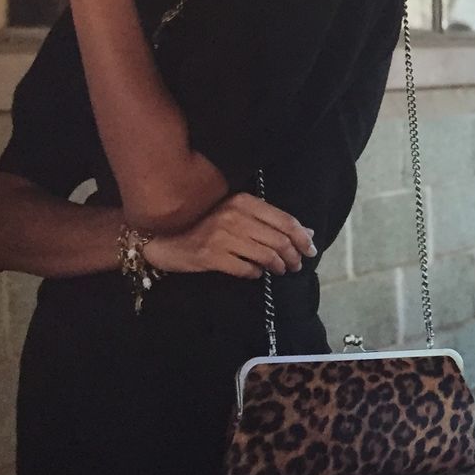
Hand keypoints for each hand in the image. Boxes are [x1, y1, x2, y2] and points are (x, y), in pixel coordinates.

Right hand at [149, 192, 315, 277]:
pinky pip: (247, 269)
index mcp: (244, 201)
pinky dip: (256, 274)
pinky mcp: (212, 256)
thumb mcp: (238, 215)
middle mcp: (235, 215)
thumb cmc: (204, 225)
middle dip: (294, 256)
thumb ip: (271, 221)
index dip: (303, 238)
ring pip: (267, 256)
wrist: (162, 238)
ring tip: (282, 270)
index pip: (285, 220)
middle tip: (297, 265)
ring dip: (279, 267)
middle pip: (280, 240)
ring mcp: (222, 236)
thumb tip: (307, 232)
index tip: (311, 250)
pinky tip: (256, 273)